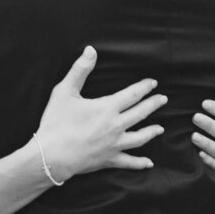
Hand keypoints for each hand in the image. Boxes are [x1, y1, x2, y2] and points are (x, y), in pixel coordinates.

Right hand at [35, 48, 166, 182]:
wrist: (52, 156)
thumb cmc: (56, 123)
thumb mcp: (64, 91)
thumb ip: (79, 70)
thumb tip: (91, 50)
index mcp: (107, 108)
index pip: (132, 94)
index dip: (144, 87)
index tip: (153, 83)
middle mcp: (116, 126)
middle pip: (141, 113)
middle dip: (153, 104)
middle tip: (163, 99)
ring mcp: (114, 144)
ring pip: (140, 137)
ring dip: (152, 131)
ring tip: (161, 128)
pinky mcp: (109, 160)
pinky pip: (129, 162)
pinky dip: (140, 163)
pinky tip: (148, 163)